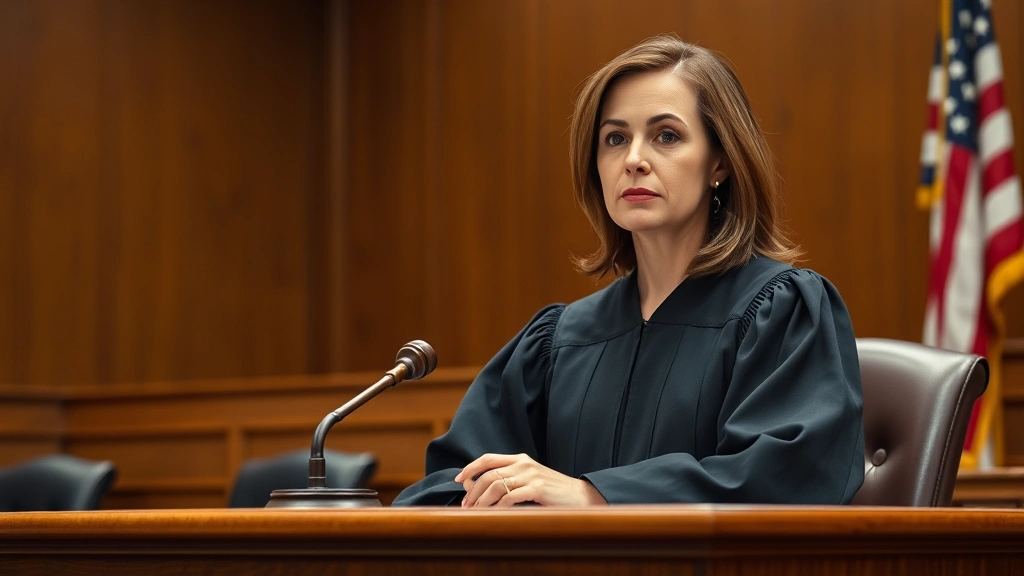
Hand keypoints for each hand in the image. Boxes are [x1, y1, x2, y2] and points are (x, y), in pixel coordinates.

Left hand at [454, 453, 606, 506]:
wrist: (580, 496)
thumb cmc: (552, 492)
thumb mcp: (528, 480)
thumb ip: (507, 480)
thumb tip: (475, 489)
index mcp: (520, 459)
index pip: (488, 458)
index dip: (470, 468)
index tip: (459, 480)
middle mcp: (523, 464)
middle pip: (488, 474)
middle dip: (473, 492)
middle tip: (466, 506)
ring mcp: (530, 475)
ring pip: (495, 486)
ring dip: (482, 502)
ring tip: (476, 513)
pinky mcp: (537, 488)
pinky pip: (509, 497)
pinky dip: (498, 507)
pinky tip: (494, 514)